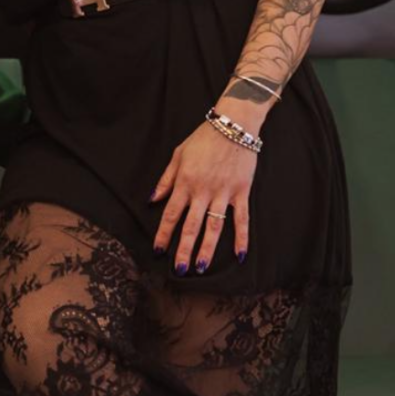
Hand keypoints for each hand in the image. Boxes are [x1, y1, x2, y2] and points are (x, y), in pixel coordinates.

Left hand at [151, 123, 256, 271]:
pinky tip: (239, 255)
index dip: (163, 234)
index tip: (158, 251)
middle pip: (191, 226)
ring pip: (214, 227)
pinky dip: (241, 238)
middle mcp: (203, 191)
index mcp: (185, 183)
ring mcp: (223, 193)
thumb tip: (152, 200)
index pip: (171, 214)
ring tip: (201, 267)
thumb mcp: (178, 155)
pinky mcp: (241, 192)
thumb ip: (166, 180)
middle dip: (183, 250)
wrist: (234, 125)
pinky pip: (241, 219)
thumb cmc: (203, 139)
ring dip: (207, 249)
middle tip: (179, 270)